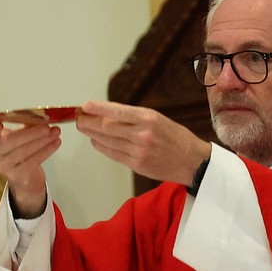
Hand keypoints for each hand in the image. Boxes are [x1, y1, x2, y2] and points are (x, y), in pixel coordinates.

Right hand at [0, 116, 59, 216]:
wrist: (25, 176)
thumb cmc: (20, 149)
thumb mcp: (19, 135)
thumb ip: (26, 124)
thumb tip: (42, 117)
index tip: (0, 122)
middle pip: (10, 141)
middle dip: (31, 133)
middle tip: (47, 127)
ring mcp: (3, 167)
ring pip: (23, 152)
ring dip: (42, 141)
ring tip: (55, 133)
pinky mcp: (16, 176)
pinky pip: (32, 162)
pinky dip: (46, 151)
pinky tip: (55, 143)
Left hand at [74, 100, 211, 185]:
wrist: (192, 161)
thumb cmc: (176, 137)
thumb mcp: (158, 119)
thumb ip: (134, 117)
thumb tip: (108, 114)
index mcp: (149, 118)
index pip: (117, 112)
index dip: (98, 108)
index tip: (85, 105)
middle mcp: (143, 134)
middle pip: (107, 127)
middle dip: (89, 122)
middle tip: (79, 118)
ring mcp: (139, 151)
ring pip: (107, 141)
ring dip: (92, 134)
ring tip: (84, 127)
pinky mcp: (137, 165)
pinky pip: (113, 154)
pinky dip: (102, 146)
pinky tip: (96, 141)